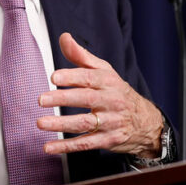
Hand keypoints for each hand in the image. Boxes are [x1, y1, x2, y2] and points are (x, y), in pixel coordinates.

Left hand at [37, 33, 162, 157]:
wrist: (145, 121)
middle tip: (41, 99)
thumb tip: (64, 37)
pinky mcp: (108, 140)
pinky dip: (66, 147)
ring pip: (85, 123)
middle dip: (63, 99)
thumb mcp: (104, 71)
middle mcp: (111, 101)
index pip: (89, 77)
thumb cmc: (117, 92)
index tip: (54, 77)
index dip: (71, 77)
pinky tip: (49, 146)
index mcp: (108, 82)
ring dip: (61, 124)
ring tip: (41, 123)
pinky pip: (86, 144)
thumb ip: (81, 56)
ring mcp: (110, 122)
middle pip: (86, 99)